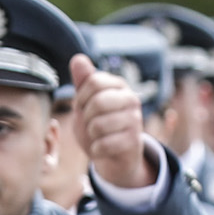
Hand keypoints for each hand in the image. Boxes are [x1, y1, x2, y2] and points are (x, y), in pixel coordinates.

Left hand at [69, 58, 154, 194]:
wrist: (113, 155)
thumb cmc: (97, 124)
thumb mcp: (86, 102)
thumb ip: (83, 81)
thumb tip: (78, 58)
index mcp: (118, 85)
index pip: (92, 81)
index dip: (81, 97)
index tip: (83, 107)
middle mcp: (131, 98)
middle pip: (96, 102)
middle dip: (86, 117)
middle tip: (90, 124)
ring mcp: (135, 119)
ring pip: (98, 125)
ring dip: (91, 135)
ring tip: (98, 135)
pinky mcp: (134, 141)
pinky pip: (103, 144)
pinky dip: (96, 149)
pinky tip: (102, 147)